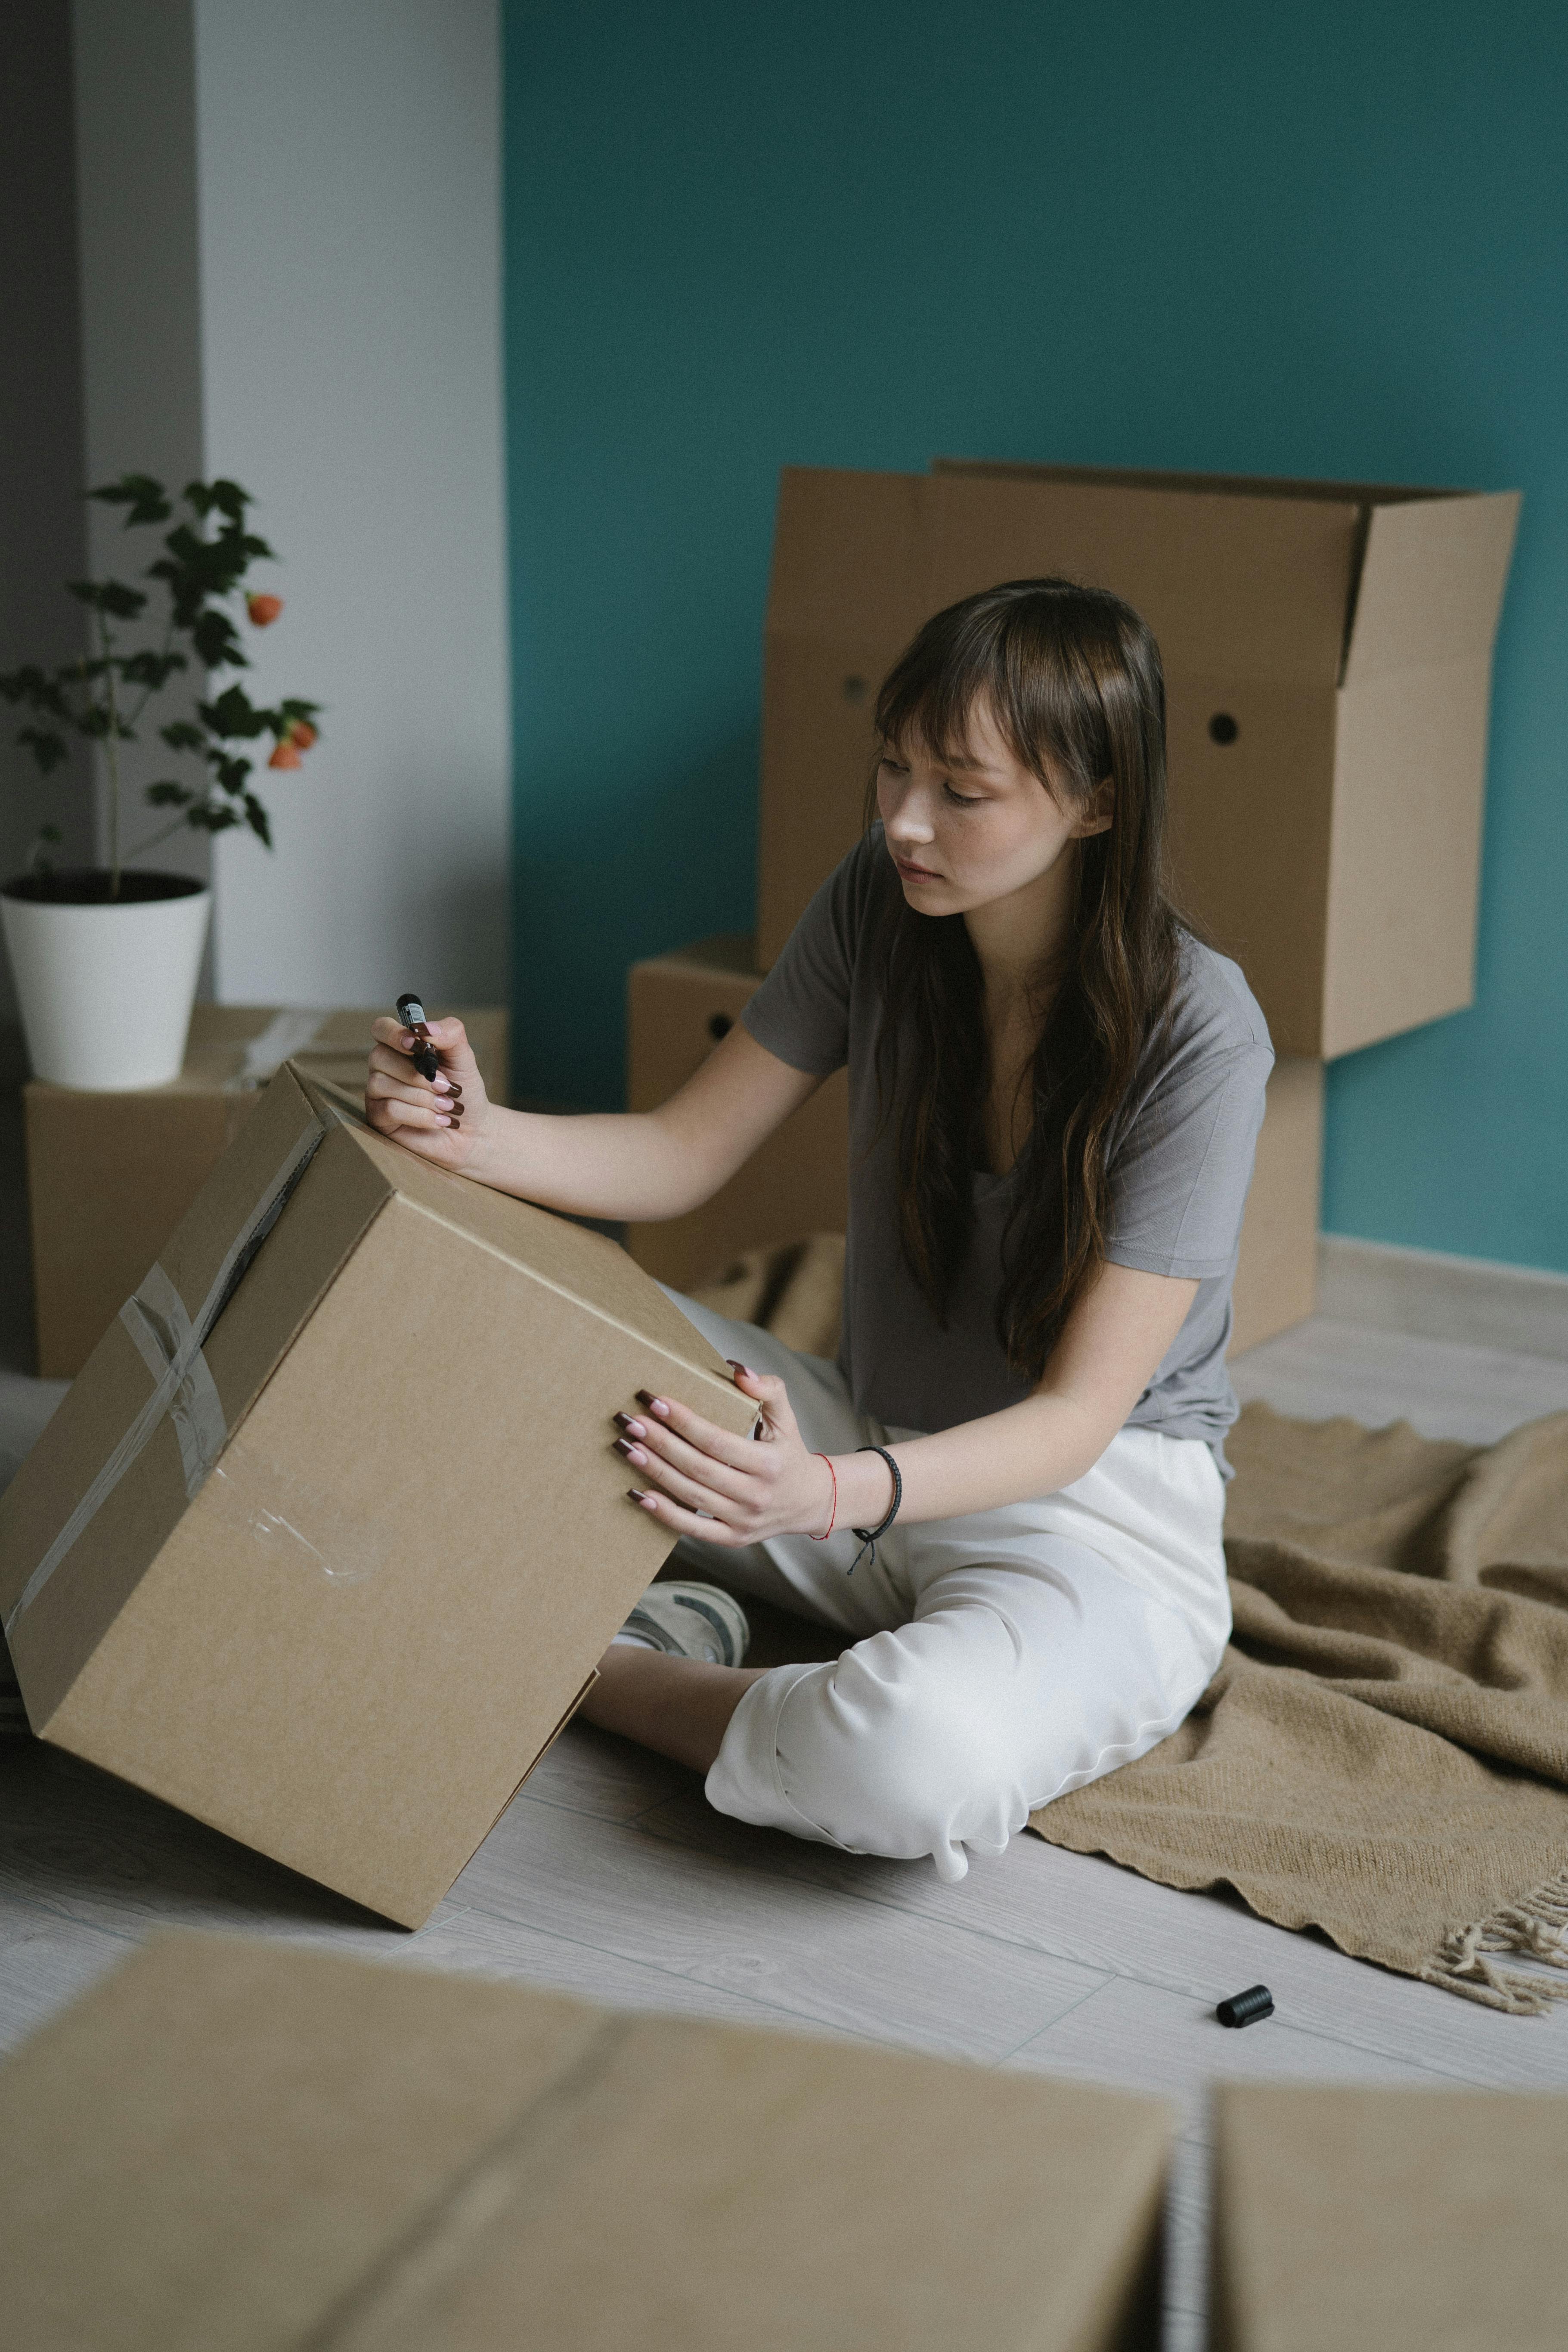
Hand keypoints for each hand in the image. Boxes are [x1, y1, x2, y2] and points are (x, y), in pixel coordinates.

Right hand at [366, 1013, 489, 1170]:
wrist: (472, 1130)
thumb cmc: (464, 1092)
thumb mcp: (464, 1058)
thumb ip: (451, 1034)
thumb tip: (424, 1027)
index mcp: (402, 1047)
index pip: (381, 1028)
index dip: (394, 1034)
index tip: (416, 1045)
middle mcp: (384, 1067)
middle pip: (379, 1056)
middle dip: (416, 1073)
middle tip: (445, 1086)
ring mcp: (378, 1093)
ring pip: (383, 1084)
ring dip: (422, 1096)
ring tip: (446, 1106)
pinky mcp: (379, 1118)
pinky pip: (389, 1109)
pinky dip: (420, 1115)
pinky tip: (439, 1121)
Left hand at [612, 1363, 836, 1545]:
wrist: (808, 1502)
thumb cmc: (789, 1453)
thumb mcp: (786, 1418)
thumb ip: (768, 1390)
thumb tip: (737, 1370)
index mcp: (769, 1464)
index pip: (717, 1441)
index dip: (685, 1421)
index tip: (656, 1401)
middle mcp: (756, 1495)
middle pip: (698, 1467)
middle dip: (661, 1443)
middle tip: (631, 1421)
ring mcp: (743, 1521)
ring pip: (690, 1495)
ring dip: (654, 1471)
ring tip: (627, 1448)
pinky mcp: (732, 1538)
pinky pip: (692, 1528)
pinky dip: (664, 1513)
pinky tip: (638, 1493)